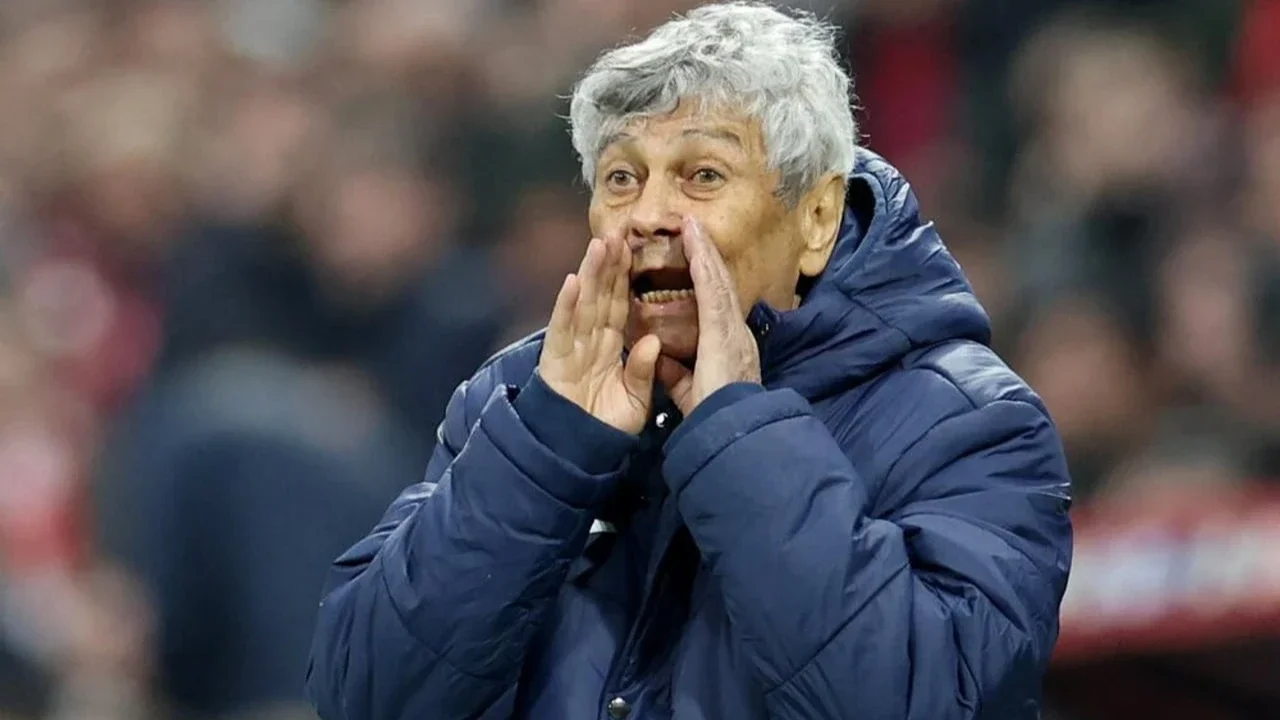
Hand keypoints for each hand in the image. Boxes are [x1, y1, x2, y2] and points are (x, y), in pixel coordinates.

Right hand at [538, 236, 661, 433]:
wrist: (579, 453)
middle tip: (618, 232)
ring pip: (583, 304)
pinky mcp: (555, 359)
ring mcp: (570, 347)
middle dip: (608, 264)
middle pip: (601, 296)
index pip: (620, 304)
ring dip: (590, 274)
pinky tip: (573, 281)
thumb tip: (654, 343)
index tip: (635, 249)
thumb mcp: (636, 399)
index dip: (626, 277)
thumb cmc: (605, 426)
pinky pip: (563, 328)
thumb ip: (644, 370)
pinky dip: (567, 305)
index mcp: (611, 346)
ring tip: (599, 245)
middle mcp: (589, 341)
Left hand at [656, 217, 761, 414]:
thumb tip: (662, 358)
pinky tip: (693, 242)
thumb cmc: (714, 417)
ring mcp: (732, 328)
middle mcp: (735, 331)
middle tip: (693, 228)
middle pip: (719, 285)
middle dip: (706, 256)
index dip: (705, 279)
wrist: (732, 429)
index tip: (696, 258)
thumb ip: (678, 372)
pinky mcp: (723, 329)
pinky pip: (711, 289)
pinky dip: (702, 263)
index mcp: (728, 346)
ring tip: (691, 225)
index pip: (715, 305)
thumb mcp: (690, 391)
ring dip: (704, 251)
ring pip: (717, 280)